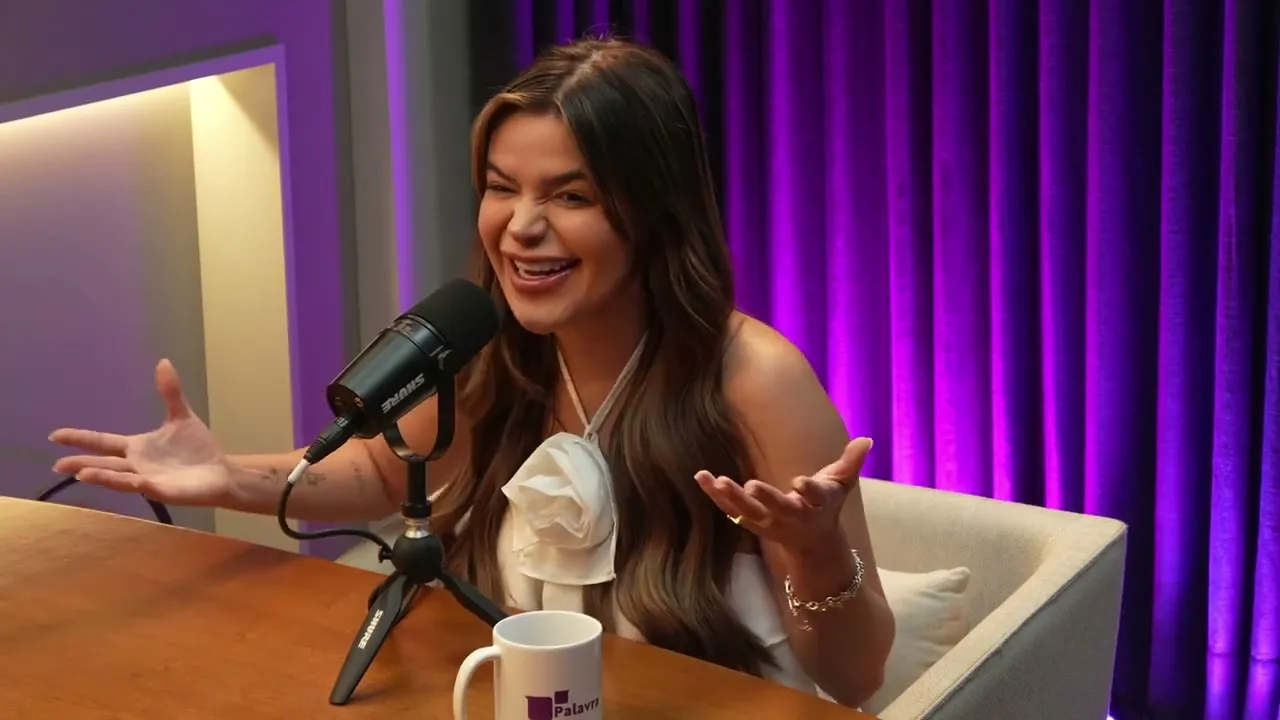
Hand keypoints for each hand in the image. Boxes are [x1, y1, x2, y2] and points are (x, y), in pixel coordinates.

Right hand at [48, 359, 233, 505]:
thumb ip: (170, 392)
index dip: (80, 438)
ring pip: (120, 478)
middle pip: (104, 463)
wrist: (222, 472)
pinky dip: (136, 482)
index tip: (55, 435)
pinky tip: (130, 479)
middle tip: (58, 464)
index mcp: (137, 447)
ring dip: (102, 475)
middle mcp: (137, 464)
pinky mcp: (163, 490)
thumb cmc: (198, 449)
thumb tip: (163, 361)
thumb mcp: (181, 416)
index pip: (103, 442)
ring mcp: (148, 479)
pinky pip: (146, 487)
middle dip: (81, 463)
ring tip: (82, 473)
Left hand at [694, 437, 872, 552]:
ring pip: (748, 512)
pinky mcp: (751, 520)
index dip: (809, 490)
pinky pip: (729, 508)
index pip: (815, 497)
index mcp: (817, 505)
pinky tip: (701, 477)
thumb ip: (851, 462)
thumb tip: (867, 439)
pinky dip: (714, 494)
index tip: (800, 482)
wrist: (812, 542)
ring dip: (731, 497)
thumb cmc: (826, 504)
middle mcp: (792, 516)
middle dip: (766, 499)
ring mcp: (769, 521)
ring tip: (716, 480)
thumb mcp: (842, 484)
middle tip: (752, 485)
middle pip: (778, 509)